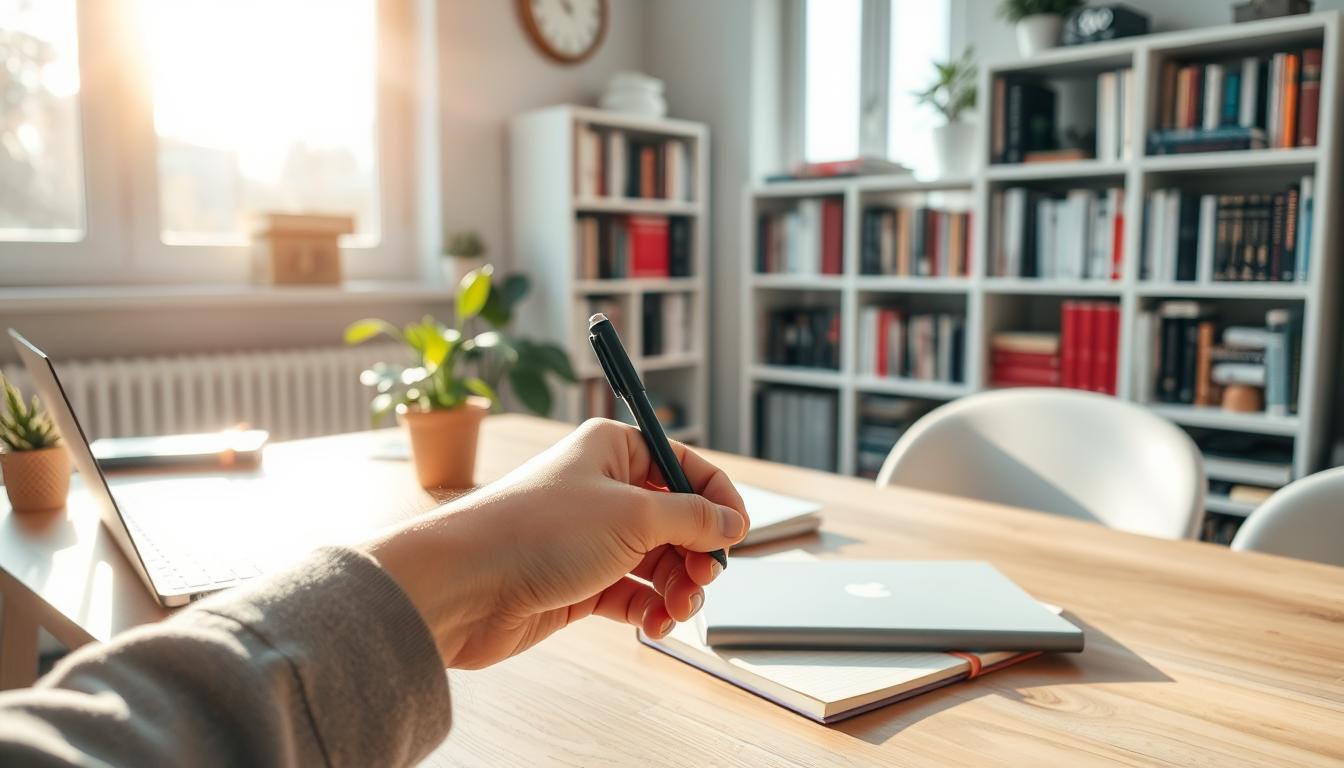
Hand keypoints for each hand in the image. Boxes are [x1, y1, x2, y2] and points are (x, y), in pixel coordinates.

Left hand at [366, 419, 748, 668]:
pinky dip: (650, 608)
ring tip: (677, 609)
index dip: (718, 499)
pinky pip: (631, 593)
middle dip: (696, 553)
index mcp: (613, 450)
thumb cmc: (535, 532)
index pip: (685, 465)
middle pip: (676, 519)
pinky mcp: (577, 581)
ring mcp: (590, 538)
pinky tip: (655, 624)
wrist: (463, 585)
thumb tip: (731, 525)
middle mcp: (602, 489)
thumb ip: (691, 519)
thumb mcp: (633, 515)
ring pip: (657, 561)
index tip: (738, 535)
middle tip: (703, 579)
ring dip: (677, 587)